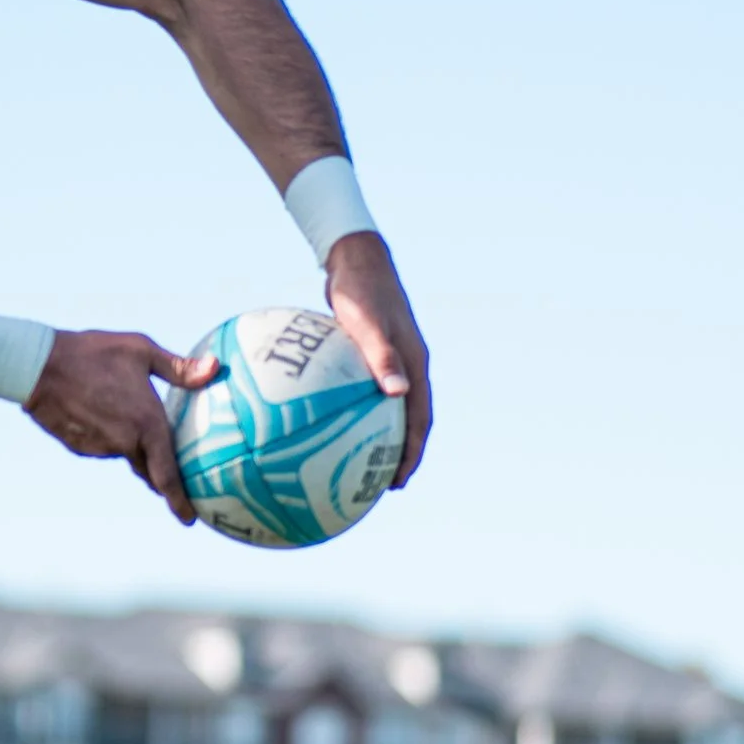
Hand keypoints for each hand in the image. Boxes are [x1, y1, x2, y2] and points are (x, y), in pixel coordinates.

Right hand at [25, 330, 220, 526]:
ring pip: (123, 452)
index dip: (179, 500)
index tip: (190, 519)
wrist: (38, 366)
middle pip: (148, 468)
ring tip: (121, 414)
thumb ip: (179, 369)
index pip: (168, 475)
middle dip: (158, 476)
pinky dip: (106, 436)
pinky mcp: (79, 446)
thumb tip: (215, 369)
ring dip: (129, 443)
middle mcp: (125, 442)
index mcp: (147, 423)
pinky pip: (101, 446)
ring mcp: (100, 447)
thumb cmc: (92, 353)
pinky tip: (97, 411)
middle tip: (170, 481)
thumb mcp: (141, 351)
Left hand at [323, 231, 431, 485]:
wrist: (355, 258)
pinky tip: (323, 421)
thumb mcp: (368, 324)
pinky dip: (353, 411)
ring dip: (377, 436)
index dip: (411, 452)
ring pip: (387, 408)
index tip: (397, 480)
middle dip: (397, 454)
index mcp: (415, 365)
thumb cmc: (360, 289)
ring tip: (354, 463)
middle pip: (408, 421)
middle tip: (377, 485)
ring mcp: (390, 360)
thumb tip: (399, 394)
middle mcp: (408, 366)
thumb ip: (382, 357)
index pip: (420, 419)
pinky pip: (364, 391)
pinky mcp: (370, 354)